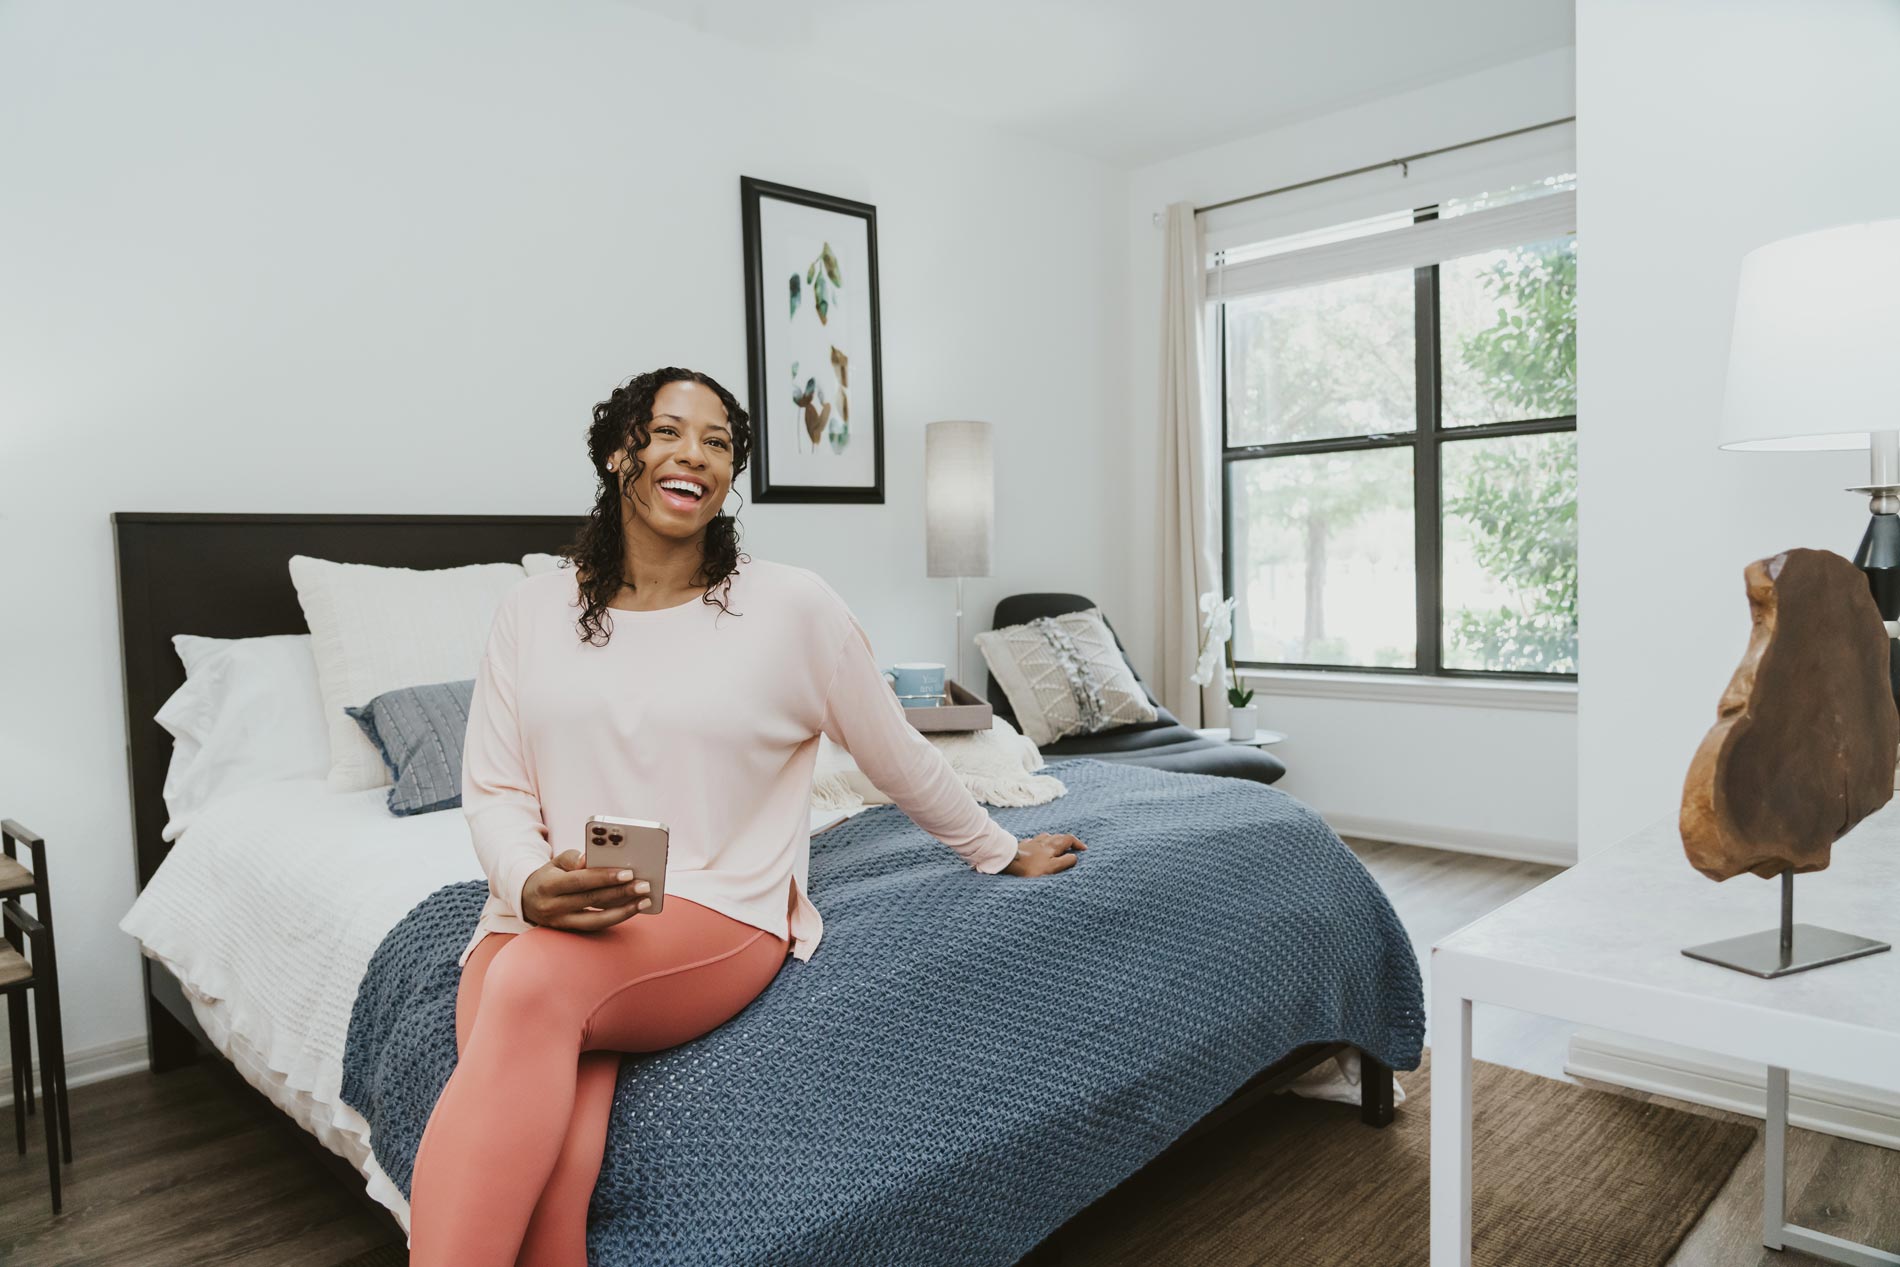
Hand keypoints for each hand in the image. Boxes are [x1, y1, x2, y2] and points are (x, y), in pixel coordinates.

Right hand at [521, 849, 652, 929]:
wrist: (527, 900)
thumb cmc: (549, 876)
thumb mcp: (555, 863)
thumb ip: (573, 858)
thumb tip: (589, 859)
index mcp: (548, 885)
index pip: (580, 880)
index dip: (604, 877)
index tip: (628, 873)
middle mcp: (552, 907)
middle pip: (591, 900)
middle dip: (621, 892)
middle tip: (644, 885)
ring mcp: (560, 923)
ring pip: (595, 920)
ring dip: (624, 911)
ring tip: (644, 901)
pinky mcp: (569, 931)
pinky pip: (595, 926)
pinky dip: (615, 918)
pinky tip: (632, 909)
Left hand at [1002, 832, 1085, 876]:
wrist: (1009, 861)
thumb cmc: (1031, 867)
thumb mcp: (1052, 867)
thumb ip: (1065, 861)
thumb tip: (1075, 857)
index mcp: (1053, 846)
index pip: (1069, 839)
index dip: (1078, 843)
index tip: (1083, 849)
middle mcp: (1044, 841)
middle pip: (1059, 836)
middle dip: (1067, 841)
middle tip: (1072, 848)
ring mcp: (1033, 842)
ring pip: (1046, 837)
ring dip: (1053, 840)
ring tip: (1056, 846)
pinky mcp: (1023, 846)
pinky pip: (1034, 841)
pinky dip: (1039, 843)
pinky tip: (1037, 846)